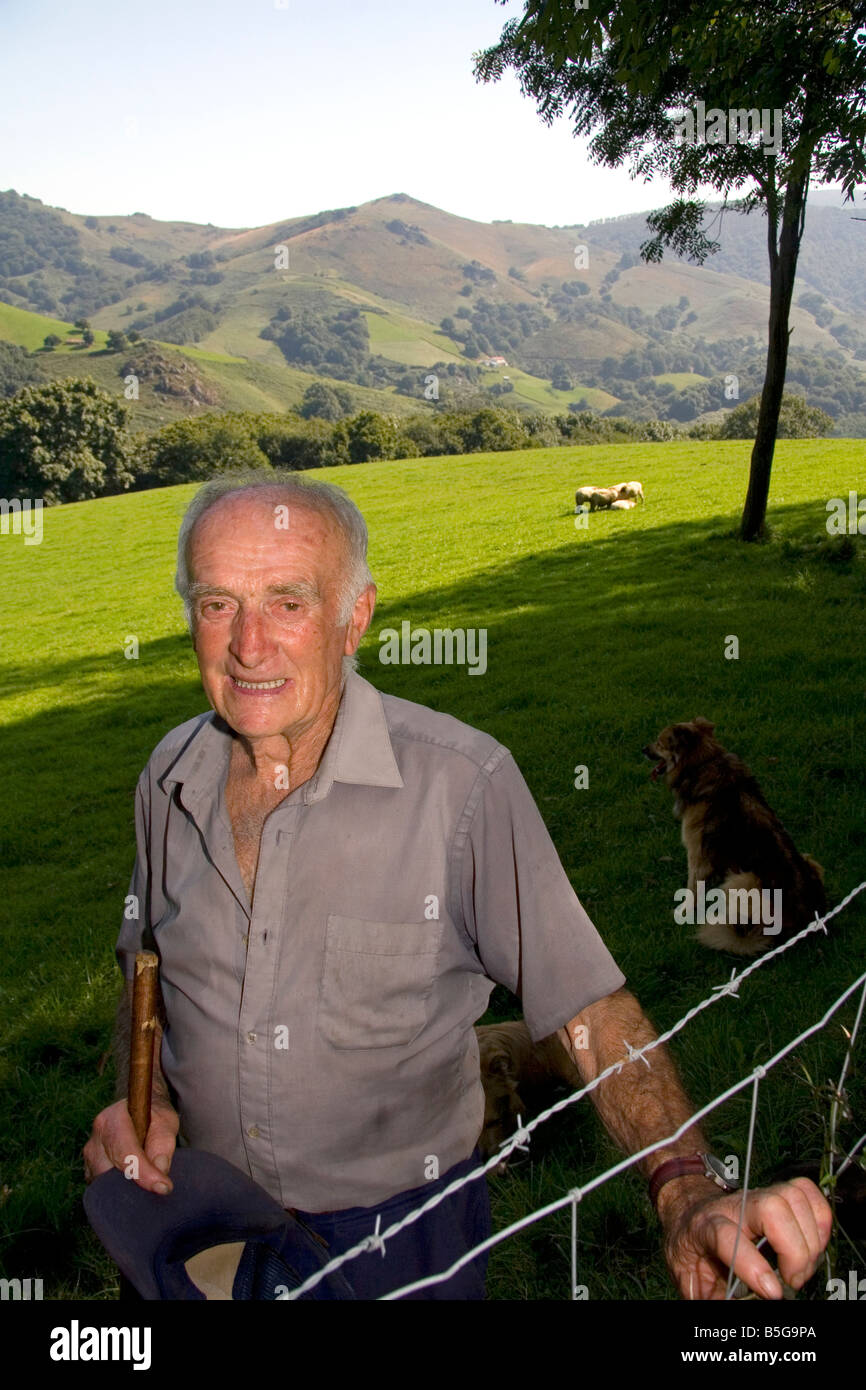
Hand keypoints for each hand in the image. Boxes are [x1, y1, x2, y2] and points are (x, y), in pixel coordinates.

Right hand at [83, 1097, 178, 1194]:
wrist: (137, 1110)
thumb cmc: (153, 1116)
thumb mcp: (166, 1123)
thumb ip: (164, 1146)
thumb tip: (160, 1173)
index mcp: (113, 1119)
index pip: (126, 1152)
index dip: (144, 1173)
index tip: (163, 1187)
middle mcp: (96, 1137)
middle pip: (111, 1173)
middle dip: (134, 1183)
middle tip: (157, 1183)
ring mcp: (90, 1154)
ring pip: (104, 1184)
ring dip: (126, 1186)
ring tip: (145, 1175)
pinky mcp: (89, 1169)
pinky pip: (101, 1188)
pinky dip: (117, 1188)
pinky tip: (132, 1177)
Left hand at [660, 1175, 831, 1299]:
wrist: (688, 1214)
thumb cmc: (691, 1252)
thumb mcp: (691, 1280)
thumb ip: (713, 1297)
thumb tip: (740, 1308)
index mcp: (704, 1227)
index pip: (725, 1236)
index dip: (752, 1265)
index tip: (772, 1293)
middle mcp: (733, 1205)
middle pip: (771, 1207)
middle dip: (793, 1250)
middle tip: (791, 1282)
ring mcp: (756, 1194)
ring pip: (793, 1197)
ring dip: (809, 1239)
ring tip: (800, 1268)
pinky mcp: (776, 1192)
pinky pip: (807, 1192)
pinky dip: (819, 1220)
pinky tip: (812, 1246)